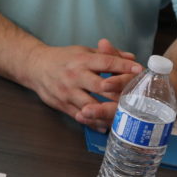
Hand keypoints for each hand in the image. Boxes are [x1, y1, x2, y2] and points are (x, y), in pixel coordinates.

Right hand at [20, 41, 141, 131]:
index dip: (123, 67)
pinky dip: (94, 122)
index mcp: (82, 60)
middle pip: (102, 86)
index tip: (140, 71)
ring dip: (108, 112)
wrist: (36, 67)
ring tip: (124, 117)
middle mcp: (75, 76)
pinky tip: (106, 126)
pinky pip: (81, 116)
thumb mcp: (84, 51)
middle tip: (137, 99)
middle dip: (120, 93)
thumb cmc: (64, 59)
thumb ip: (108, 55)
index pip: (106, 62)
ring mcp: (68, 92)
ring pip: (92, 105)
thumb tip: (132, 59)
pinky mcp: (62, 104)